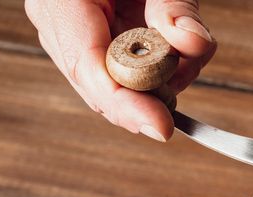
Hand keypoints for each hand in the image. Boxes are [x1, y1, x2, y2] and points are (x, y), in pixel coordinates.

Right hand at [25, 0, 216, 141]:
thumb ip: (174, 5)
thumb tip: (194, 44)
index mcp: (59, 1)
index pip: (89, 68)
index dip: (126, 106)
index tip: (163, 129)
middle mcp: (58, 21)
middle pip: (99, 87)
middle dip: (147, 100)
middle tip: (180, 109)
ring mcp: (72, 33)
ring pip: (114, 85)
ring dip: (161, 83)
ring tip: (187, 52)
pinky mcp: (93, 38)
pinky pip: (121, 72)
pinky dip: (158, 72)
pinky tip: (179, 54)